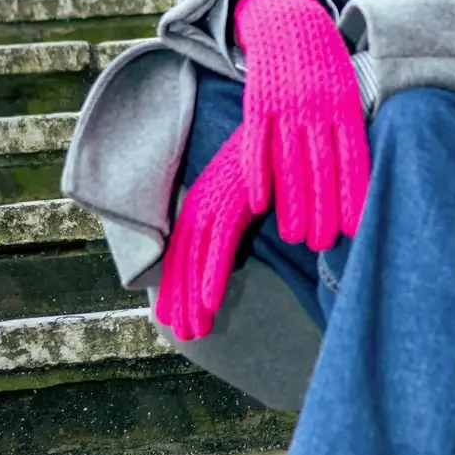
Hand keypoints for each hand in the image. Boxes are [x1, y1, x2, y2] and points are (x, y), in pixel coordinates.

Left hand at [155, 126, 256, 341]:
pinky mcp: (230, 201)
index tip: (175, 317)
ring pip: (194, 260)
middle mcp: (200, 205)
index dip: (177, 287)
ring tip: (193, 330)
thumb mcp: (248, 194)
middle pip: (182, 262)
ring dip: (192, 298)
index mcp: (202, 204)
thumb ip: (238, 218)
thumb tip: (236, 247)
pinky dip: (212, 275)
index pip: (182, 253)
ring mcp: (212, 203)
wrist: (279, 120)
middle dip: (181, 300)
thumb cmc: (270, 157)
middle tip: (183, 333)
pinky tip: (210, 303)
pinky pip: (219, 245)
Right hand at [234, 0, 368, 247]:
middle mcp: (317, 107)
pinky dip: (257, 173)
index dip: (355, 194)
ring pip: (289, 161)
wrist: (289, 17)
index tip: (357, 228)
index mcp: (345, 105)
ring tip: (294, 237)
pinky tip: (259, 204)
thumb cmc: (325, 63)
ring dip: (292, 202)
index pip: (353, 158)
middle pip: (322, 167)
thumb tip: (371, 170)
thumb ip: (354, 125)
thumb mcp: (349, 87)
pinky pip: (256, 143)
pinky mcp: (257, 101)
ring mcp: (286, 104)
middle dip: (324, 209)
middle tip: (324, 244)